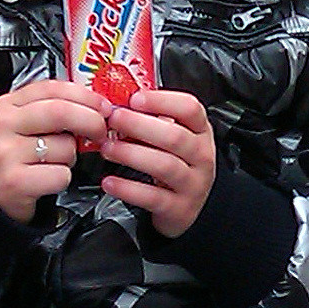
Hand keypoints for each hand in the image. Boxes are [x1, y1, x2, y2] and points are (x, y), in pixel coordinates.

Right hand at [0, 80, 108, 222]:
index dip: (85, 96)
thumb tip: (96, 106)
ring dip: (72, 156)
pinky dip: (63, 178)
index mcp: (9, 105)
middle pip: (60, 112)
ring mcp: (7, 153)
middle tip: (100, 132)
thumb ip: (52, 110)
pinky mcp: (14, 181)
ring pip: (64, 147)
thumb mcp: (24, 124)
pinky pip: (60, 174)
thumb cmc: (14, 157)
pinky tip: (48, 178)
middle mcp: (4, 125)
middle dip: (91, 121)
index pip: (52, 89)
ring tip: (57, 161)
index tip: (103, 106)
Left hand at [101, 89, 217, 236]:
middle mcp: (201, 157)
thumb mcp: (173, 140)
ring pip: (165, 166)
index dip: (162, 101)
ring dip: (131, 154)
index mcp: (200, 133)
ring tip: (107, 148)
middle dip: (139, 125)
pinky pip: (153, 197)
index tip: (135, 99)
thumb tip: (117, 104)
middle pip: (175, 136)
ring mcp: (193, 184)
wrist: (187, 209)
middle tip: (113, 120)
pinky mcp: (179, 208)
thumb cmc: (175, 166)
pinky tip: (110, 182)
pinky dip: (128, 189)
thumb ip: (152, 121)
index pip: (190, 109)